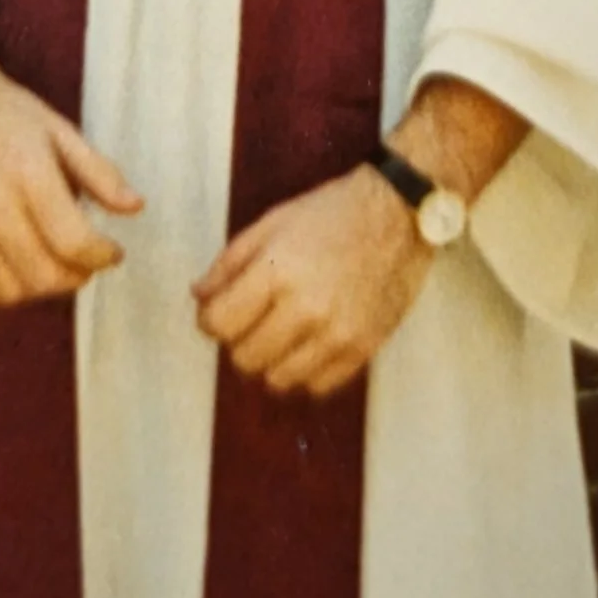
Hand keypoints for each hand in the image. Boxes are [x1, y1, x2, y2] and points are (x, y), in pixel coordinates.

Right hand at [0, 45, 144, 307]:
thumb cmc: (4, 113)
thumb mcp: (60, 130)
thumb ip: (100, 173)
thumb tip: (135, 207)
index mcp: (27, 173)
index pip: (72, 241)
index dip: (102, 257)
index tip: (113, 251)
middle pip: (43, 275)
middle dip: (77, 277)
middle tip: (87, 262)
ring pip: (10, 292)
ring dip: (41, 289)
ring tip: (54, 265)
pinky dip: (2, 294)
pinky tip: (17, 270)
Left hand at [191, 168, 428, 395]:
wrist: (398, 212)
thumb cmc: (331, 212)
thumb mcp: (272, 223)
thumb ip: (230, 262)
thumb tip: (199, 297)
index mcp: (276, 271)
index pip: (220, 325)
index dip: (209, 321)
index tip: (218, 313)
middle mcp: (305, 309)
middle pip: (245, 359)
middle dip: (239, 342)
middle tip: (252, 322)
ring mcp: (337, 334)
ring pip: (279, 380)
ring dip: (271, 361)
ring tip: (281, 334)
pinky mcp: (364, 348)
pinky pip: (319, 386)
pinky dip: (306, 371)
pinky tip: (309, 345)